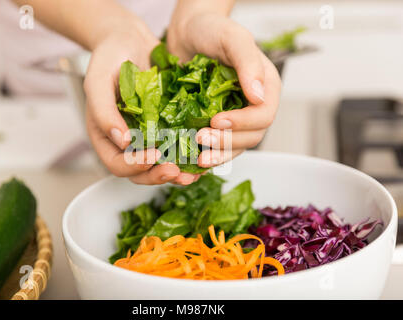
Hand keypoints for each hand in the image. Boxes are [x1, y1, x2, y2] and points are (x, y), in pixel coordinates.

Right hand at [84, 23, 198, 184]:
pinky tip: (203, 155)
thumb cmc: (108, 57)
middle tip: (176, 170)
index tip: (154, 156)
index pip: (117, 164)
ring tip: (194, 172)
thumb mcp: (98, 80)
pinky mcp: (167, 127)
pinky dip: (189, 155)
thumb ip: (103, 111)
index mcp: (106, 136)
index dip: (135, 166)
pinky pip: (177, 147)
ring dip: (177, 172)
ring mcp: (147, 136)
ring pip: (160, 165)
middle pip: (140, 173)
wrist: (129, 39)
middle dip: (158, 175)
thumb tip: (121, 141)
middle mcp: (126, 141)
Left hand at [167, 12, 280, 167]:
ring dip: (217, 155)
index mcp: (265, 88)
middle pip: (250, 137)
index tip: (216, 120)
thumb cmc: (212, 30)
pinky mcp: (215, 123)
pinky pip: (216, 145)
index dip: (242, 123)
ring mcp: (234, 117)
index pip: (263, 116)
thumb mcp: (232, 39)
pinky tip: (191, 158)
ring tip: (197, 157)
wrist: (186, 33)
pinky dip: (206, 153)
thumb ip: (248, 62)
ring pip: (234, 147)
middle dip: (226, 142)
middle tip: (201, 138)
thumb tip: (258, 96)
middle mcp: (253, 106)